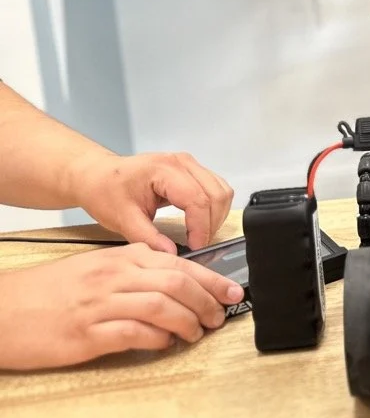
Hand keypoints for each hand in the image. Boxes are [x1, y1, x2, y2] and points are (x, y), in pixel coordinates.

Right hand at [0, 243, 243, 370]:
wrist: (3, 309)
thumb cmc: (51, 292)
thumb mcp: (98, 268)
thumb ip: (137, 271)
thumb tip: (178, 284)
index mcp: (121, 258)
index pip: (180, 264)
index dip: (212, 280)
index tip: (233, 291)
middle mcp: (115, 276)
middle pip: (178, 284)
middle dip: (208, 301)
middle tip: (220, 316)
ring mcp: (101, 304)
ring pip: (163, 307)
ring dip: (189, 322)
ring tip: (198, 332)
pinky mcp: (88, 334)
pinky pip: (136, 334)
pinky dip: (159, 340)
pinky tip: (165, 343)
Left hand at [72, 152, 232, 253]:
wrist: (97, 175)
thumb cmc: (106, 192)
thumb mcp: (122, 219)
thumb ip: (149, 238)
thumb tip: (172, 255)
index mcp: (164, 170)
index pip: (197, 200)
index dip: (201, 227)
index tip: (196, 248)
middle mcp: (183, 162)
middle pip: (217, 194)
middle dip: (211, 223)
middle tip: (198, 245)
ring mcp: (190, 164)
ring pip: (222, 190)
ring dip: (216, 216)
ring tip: (200, 235)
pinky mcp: (192, 170)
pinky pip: (216, 188)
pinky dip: (214, 208)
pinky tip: (201, 222)